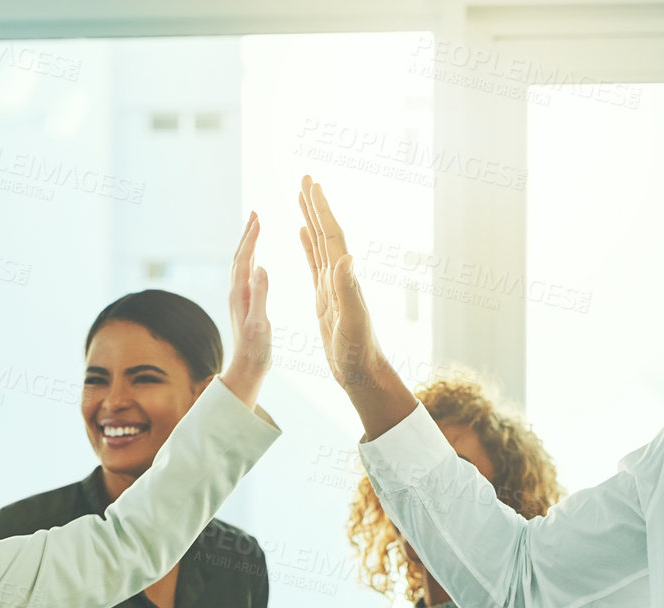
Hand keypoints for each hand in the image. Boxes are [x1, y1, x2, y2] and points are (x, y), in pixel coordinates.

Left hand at [218, 212, 271, 408]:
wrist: (247, 369)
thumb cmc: (255, 351)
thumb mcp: (260, 323)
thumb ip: (260, 295)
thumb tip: (260, 267)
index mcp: (240, 295)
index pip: (244, 259)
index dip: (251, 238)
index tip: (259, 218)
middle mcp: (236, 294)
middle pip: (240, 257)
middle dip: (247, 234)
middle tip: (255, 213)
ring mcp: (240, 299)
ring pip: (241, 264)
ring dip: (248, 244)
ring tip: (255, 227)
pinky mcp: (245, 305)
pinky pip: (246, 275)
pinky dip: (251, 259)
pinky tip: (256, 259)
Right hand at [298, 175, 391, 392]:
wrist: (361, 373)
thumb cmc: (357, 352)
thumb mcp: (351, 321)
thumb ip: (348, 290)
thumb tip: (345, 258)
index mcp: (344, 279)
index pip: (331, 236)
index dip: (321, 209)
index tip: (311, 184)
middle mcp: (340, 277)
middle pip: (326, 233)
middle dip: (315, 205)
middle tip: (305, 178)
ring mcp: (332, 286)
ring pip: (319, 244)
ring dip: (311, 219)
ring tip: (302, 198)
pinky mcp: (324, 298)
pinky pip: (314, 264)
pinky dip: (308, 246)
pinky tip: (303, 234)